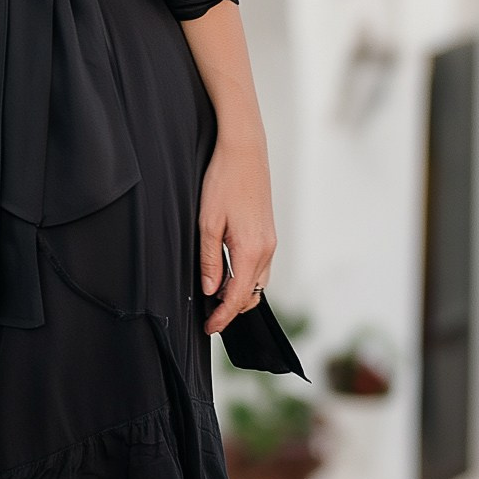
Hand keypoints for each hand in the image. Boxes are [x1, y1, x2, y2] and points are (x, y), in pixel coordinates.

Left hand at [197, 131, 275, 335]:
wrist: (245, 151)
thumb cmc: (223, 181)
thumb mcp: (207, 223)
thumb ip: (209, 260)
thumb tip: (211, 290)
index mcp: (251, 250)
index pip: (237, 297)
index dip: (222, 316)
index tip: (209, 328)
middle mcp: (267, 250)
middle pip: (252, 294)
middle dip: (232, 308)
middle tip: (209, 316)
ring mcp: (271, 241)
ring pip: (258, 281)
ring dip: (240, 293)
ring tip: (216, 297)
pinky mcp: (269, 233)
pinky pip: (261, 266)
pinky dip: (246, 278)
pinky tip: (228, 273)